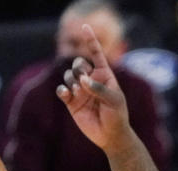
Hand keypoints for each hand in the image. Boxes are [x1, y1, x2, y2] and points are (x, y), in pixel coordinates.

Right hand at [55, 24, 130, 150]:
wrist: (111, 136)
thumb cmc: (117, 116)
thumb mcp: (114, 101)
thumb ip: (99, 88)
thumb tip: (82, 80)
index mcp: (104, 75)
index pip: (96, 54)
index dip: (90, 40)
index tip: (85, 26)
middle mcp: (90, 80)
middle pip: (77, 63)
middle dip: (78, 68)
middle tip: (83, 81)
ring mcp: (80, 90)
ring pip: (68, 76)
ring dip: (71, 81)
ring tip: (79, 92)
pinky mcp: (71, 102)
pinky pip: (61, 90)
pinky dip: (62, 90)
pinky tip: (68, 95)